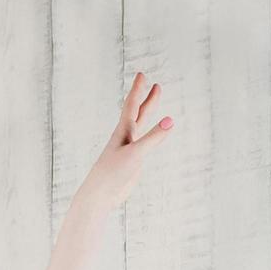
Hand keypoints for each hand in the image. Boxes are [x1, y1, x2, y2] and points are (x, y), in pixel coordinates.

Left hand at [79, 71, 175, 211]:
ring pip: (141, 124)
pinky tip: (155, 132)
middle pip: (138, 112)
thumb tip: (170, 121)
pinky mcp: (132, 160)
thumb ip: (153, 138)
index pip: (132, 105)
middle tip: (153, 83)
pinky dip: (151, 132)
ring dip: (148, 111)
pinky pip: (144, 141)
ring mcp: (129, 148)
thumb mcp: (136, 154)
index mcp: (123, 132)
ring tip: (154, 99)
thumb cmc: (112, 174)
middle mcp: (125, 137)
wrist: (100, 195)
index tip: (142, 74)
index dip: (137, 90)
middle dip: (146, 97)